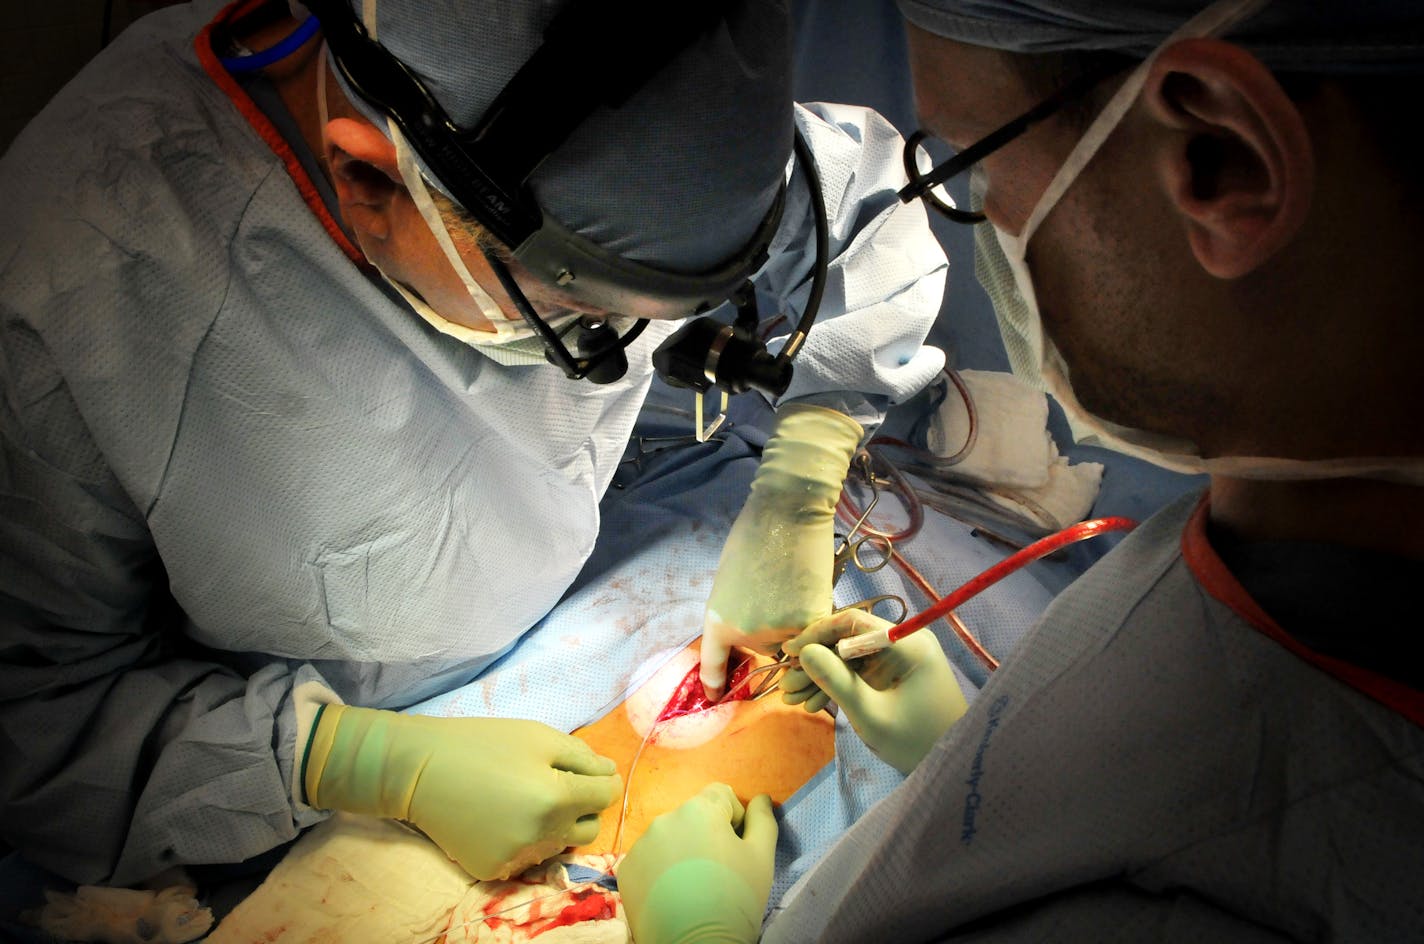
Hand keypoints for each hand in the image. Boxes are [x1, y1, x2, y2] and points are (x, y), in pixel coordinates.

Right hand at [302, 705, 619, 879]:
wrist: (419, 771)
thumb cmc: (482, 744)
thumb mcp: (538, 736)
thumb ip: (582, 757)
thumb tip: (611, 774)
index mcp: (556, 798)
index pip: (606, 796)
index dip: (602, 780)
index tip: (590, 771)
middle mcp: (542, 835)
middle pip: (589, 827)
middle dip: (583, 806)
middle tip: (556, 783)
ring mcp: (517, 857)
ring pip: (560, 845)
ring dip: (555, 824)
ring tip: (525, 798)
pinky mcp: (495, 870)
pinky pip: (528, 858)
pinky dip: (525, 840)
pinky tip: (503, 817)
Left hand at [618, 783, 776, 943]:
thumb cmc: (736, 898)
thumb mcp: (762, 857)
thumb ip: (763, 819)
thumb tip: (760, 798)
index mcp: (700, 809)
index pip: (721, 795)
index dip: (734, 819)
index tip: (736, 849)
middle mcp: (665, 818)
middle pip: (693, 817)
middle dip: (706, 836)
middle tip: (717, 872)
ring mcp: (641, 844)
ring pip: (669, 838)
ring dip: (681, 852)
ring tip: (693, 887)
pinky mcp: (626, 870)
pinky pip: (648, 860)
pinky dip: (660, 871)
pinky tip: (672, 896)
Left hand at [701, 405, 862, 699]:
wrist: (787, 513)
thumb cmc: (754, 537)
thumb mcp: (729, 581)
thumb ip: (736, 613)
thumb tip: (752, 637)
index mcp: (717, 620)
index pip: (713, 665)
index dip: (714, 685)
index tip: (713, 700)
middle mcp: (744, 634)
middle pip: (764, 654)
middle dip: (772, 637)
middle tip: (778, 599)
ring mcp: (778, 631)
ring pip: (794, 647)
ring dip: (798, 631)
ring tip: (794, 590)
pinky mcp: (810, 623)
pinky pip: (816, 640)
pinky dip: (818, 626)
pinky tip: (812, 593)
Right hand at [781, 609, 966, 773]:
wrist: (952, 767)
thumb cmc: (916, 741)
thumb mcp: (870, 714)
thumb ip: (836, 680)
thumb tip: (805, 652)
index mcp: (906, 642)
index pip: (852, 622)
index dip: (816, 634)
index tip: (788, 652)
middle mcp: (904, 642)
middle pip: (848, 641)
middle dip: (815, 663)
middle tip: (786, 686)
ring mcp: (901, 660)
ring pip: (850, 659)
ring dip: (822, 678)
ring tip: (792, 700)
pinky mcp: (897, 678)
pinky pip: (861, 674)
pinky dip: (839, 687)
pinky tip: (814, 704)